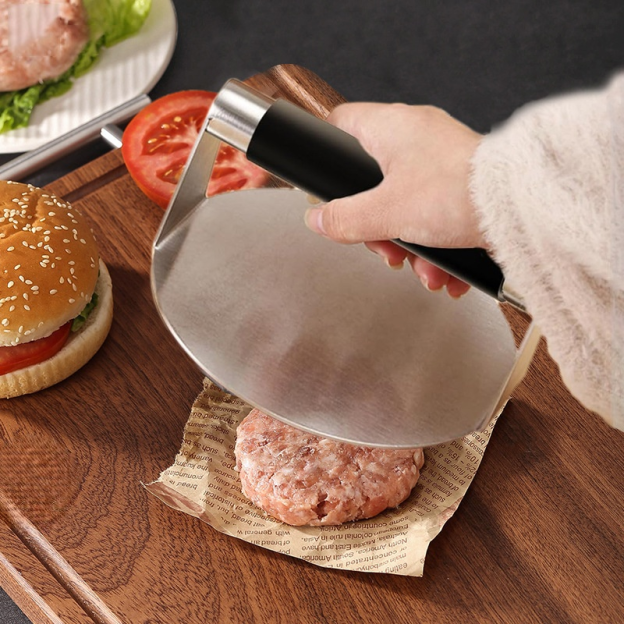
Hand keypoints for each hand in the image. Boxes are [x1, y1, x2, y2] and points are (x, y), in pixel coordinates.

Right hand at [304, 102, 483, 297]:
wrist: (523, 210)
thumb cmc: (459, 193)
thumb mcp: (386, 213)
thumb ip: (344, 219)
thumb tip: (317, 220)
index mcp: (391, 127)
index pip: (340, 123)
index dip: (326, 152)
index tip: (325, 185)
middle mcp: (416, 136)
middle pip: (371, 179)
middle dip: (375, 224)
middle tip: (382, 246)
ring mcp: (441, 159)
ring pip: (403, 202)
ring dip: (407, 243)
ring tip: (419, 267)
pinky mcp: (461, 183)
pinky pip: (433, 212)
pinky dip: (434, 244)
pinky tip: (441, 271)